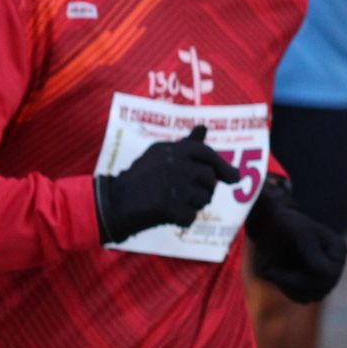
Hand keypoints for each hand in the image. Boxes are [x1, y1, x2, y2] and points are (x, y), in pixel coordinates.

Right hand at [94, 124, 240, 243]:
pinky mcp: (169, 207)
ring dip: (195, 205)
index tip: (233, 178)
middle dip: (206, 189)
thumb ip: (186, 144)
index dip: (223, 166)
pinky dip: (183, 220)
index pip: (207, 153)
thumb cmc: (140, 177)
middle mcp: (176, 165)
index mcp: (173, 150)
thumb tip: (204, 127)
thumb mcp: (160, 154)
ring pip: (204, 199)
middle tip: (190, 195)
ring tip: (175, 202)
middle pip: (210, 179)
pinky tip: (169, 215)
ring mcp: (173, 186)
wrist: (114, 202)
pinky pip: (191, 217)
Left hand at [246, 181, 346, 302]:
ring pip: (309, 296)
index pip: (329, 275)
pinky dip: (285, 288)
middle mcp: (334, 267)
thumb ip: (312, 252)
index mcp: (338, 251)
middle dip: (294, 282)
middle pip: (321, 289)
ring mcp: (322, 278)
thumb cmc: (287, 225)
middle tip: (271, 272)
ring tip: (272, 271)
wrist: (269, 227)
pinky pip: (299, 297)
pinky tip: (274, 274)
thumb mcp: (299, 233)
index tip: (280, 268)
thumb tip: (326, 274)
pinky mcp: (308, 286)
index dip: (306, 276)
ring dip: (287, 286)